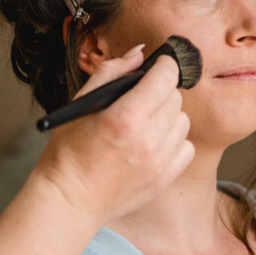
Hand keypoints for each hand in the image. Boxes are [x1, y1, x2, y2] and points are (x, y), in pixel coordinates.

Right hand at [32, 45, 192, 225]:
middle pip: (176, 98)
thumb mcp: (81, 103)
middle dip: (162, 92)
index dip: (163, 66)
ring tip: (145, 124)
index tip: (157, 67)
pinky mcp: (165, 179)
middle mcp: (147, 139)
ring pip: (183, 121)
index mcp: (124, 116)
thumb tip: (139, 53)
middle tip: (142, 99)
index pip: (165, 76)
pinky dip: (174, 142)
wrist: (70, 200)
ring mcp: (159, 162)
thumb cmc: (69, 152)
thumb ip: (112, 72)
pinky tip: (153, 144)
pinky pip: (186, 147)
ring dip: (168, 117)